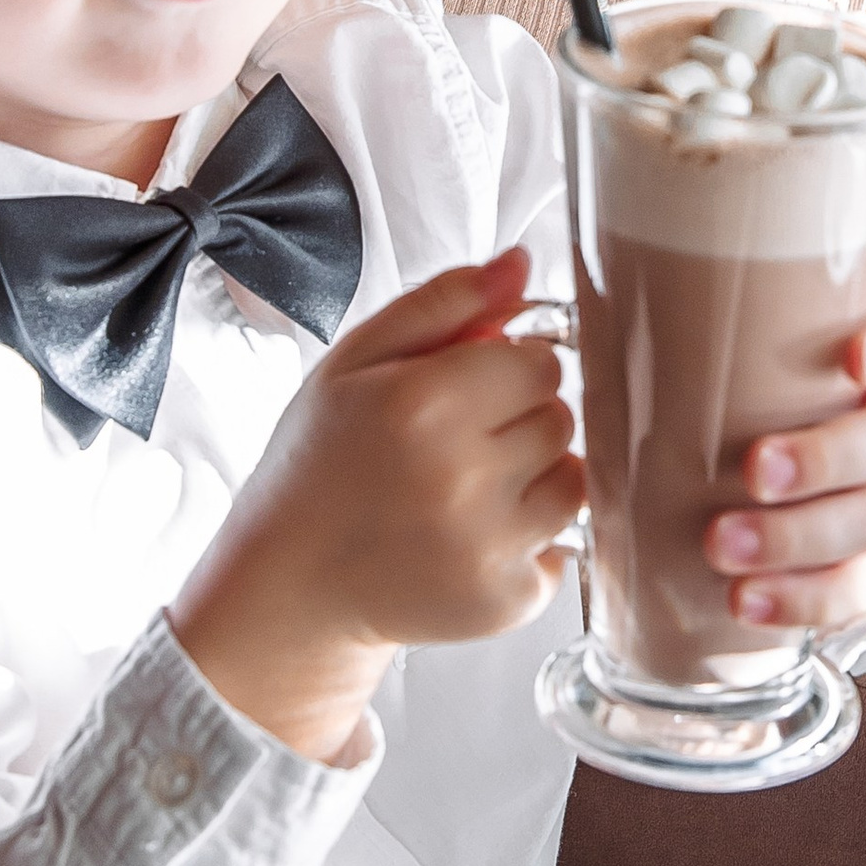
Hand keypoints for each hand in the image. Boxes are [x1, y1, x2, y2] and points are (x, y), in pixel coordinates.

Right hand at [171, 246, 581, 762]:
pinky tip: (469, 538)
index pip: (540, 362)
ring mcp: (487, 547)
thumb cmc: (319, 467)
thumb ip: (441, 304)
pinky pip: (563, 547)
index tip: (466, 390)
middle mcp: (462, 478)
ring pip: (574, 481)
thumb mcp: (354, 363)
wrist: (291, 585)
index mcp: (424, 404)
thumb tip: (519, 263)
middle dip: (519, 421)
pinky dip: (529, 540)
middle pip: (560, 417)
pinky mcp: (505, 602)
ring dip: (535, 478)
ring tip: (467, 489)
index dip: (506, 369)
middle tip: (456, 443)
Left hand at [704, 300, 865, 639]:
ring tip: (723, 546)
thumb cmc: (762, 399)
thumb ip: (702, 319)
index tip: (856, 353)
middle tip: (754, 470)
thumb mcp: (751, 353)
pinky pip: (864, 592)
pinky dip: (806, 601)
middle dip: (826, 459)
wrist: (814, 486)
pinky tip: (750, 603)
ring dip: (800, 540)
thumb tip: (589, 273)